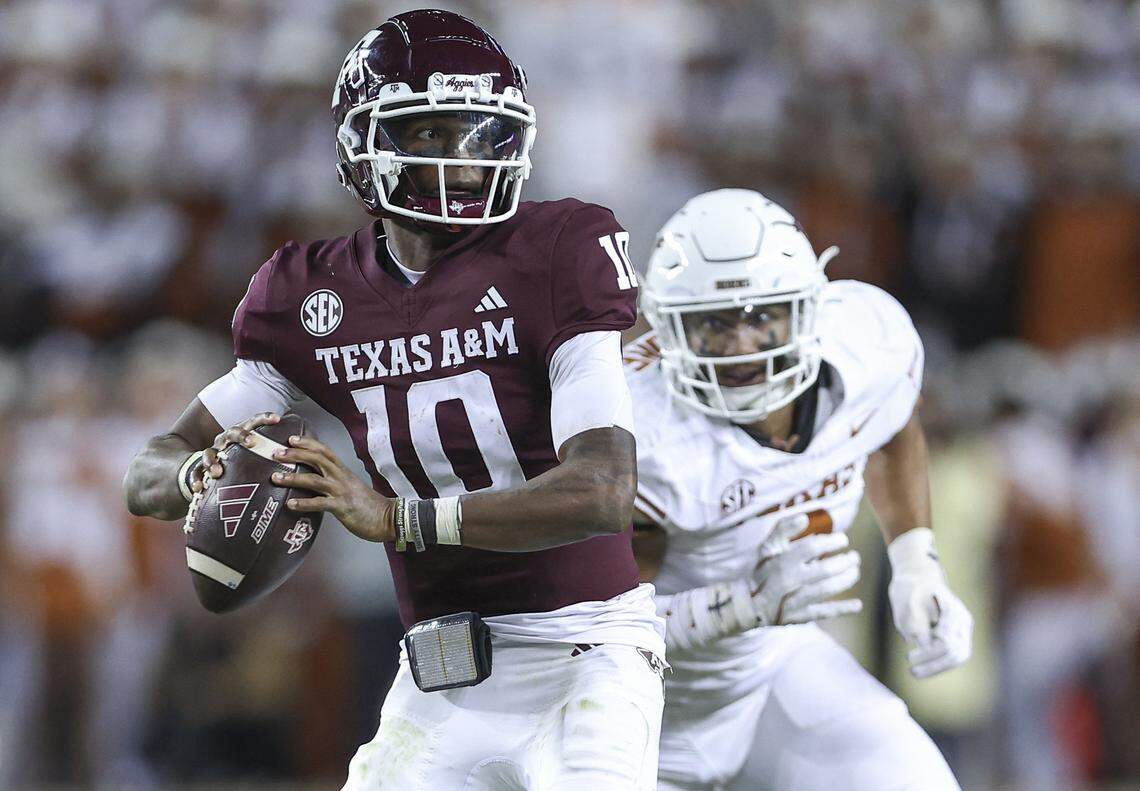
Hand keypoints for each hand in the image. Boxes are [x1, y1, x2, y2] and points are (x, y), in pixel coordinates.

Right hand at [193, 412, 280, 492]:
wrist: (203, 469)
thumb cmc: (236, 463)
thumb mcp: (252, 455)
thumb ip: (271, 453)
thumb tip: (302, 453)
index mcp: (239, 436)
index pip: (252, 423)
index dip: (263, 418)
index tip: (277, 418)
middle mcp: (224, 442)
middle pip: (231, 433)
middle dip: (241, 435)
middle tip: (251, 441)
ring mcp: (210, 455)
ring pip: (208, 454)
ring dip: (212, 461)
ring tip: (217, 472)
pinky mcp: (197, 470)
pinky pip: (194, 475)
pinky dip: (196, 481)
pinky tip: (198, 489)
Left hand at [270, 435, 395, 542]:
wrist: (389, 518)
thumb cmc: (370, 506)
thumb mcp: (352, 488)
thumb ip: (336, 483)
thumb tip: (317, 483)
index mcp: (344, 471)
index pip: (324, 451)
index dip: (308, 443)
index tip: (291, 439)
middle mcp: (341, 477)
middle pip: (316, 459)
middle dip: (295, 454)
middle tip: (276, 453)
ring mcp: (342, 492)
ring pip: (314, 480)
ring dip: (292, 478)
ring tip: (275, 478)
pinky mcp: (342, 507)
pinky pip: (320, 503)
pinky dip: (303, 503)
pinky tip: (290, 505)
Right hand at [748, 513, 862, 625]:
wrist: (747, 604)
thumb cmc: (762, 571)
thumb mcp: (767, 547)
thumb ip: (783, 529)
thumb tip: (805, 517)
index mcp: (780, 561)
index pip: (811, 547)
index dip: (831, 542)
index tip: (843, 540)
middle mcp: (787, 580)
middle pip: (823, 570)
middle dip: (844, 562)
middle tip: (854, 557)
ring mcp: (792, 600)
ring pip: (825, 590)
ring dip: (845, 580)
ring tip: (855, 572)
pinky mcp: (797, 617)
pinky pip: (822, 613)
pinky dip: (841, 609)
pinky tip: (858, 605)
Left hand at [887, 528, 972, 678]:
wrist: (917, 576)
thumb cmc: (910, 586)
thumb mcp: (907, 599)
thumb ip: (915, 620)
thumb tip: (923, 644)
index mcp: (952, 611)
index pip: (947, 642)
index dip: (928, 654)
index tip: (909, 656)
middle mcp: (962, 621)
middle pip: (956, 653)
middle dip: (934, 666)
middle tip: (912, 671)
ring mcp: (962, 628)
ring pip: (959, 657)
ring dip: (938, 667)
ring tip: (916, 672)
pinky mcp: (957, 634)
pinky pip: (955, 654)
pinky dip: (940, 663)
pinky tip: (923, 666)